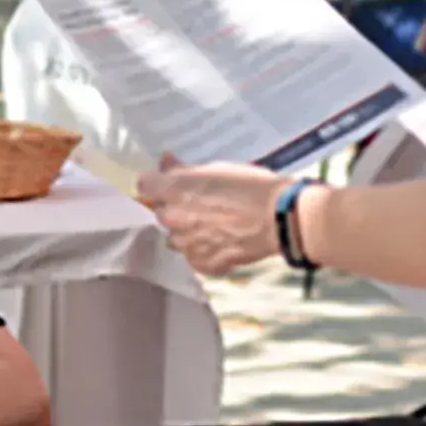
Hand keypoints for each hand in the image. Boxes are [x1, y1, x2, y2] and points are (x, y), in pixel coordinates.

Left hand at [136, 154, 293, 275]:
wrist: (281, 218)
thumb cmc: (252, 186)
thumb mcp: (218, 169)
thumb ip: (185, 170)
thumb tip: (166, 162)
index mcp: (173, 190)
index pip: (144, 185)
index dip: (157, 184)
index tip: (170, 184)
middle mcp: (173, 218)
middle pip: (161, 213)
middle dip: (176, 209)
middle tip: (202, 206)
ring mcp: (186, 244)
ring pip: (175, 238)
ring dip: (188, 233)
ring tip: (215, 227)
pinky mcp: (203, 263)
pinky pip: (195, 258)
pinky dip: (205, 252)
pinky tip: (223, 243)